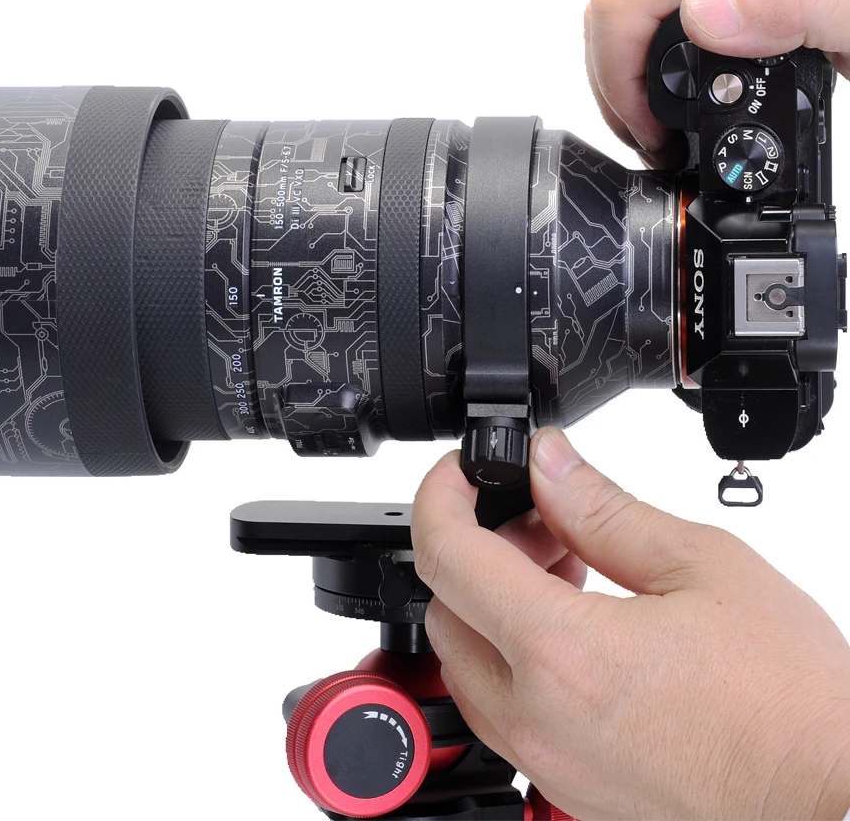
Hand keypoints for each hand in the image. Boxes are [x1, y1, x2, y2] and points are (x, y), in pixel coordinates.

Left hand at [412, 430, 849, 819]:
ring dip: (493, 606)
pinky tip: (579, 632)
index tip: (456, 474)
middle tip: (541, 524)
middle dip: (477, 550)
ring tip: (569, 574)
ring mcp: (549, 761)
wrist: (837, 798)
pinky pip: (501, 711)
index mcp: (561, 651)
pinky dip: (514, 659)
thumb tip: (547, 463)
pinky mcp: (569, 788)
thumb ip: (603, 508)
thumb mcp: (700, 565)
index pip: (447, 555)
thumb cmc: (793, 698)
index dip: (439, 496)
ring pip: (465, 663)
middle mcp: (537, 717)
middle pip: (445, 607)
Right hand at [585, 0, 849, 164]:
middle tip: (653, 141)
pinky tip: (666, 97)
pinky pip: (643, 16)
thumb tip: (703, 17)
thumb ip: (786, 3)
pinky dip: (643, 65)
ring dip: (624, 80)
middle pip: (611, 9)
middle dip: (618, 85)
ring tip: (658, 130)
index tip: (650, 128)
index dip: (619, 74)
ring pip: (618, 16)